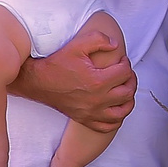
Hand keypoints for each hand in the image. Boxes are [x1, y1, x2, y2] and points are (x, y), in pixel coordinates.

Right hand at [17, 24, 135, 132]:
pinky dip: (116, 119)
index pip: (125, 73)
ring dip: (128, 100)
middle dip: (130, 80)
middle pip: (127, 92)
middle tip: (125, 73)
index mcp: (97, 81)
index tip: (121, 60)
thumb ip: (99, 40)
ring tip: (124, 89)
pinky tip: (115, 107)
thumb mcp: (77, 45)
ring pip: (122, 111)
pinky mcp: (85, 119)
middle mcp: (96, 100)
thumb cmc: (56, 64)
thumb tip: (115, 45)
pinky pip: (108, 126)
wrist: (37, 81)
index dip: (126, 63)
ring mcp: (91, 112)